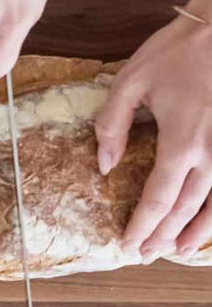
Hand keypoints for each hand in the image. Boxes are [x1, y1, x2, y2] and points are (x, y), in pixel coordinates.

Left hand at [97, 6, 211, 257]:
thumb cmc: (177, 52)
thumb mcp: (131, 81)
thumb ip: (112, 125)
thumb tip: (105, 164)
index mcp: (181, 142)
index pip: (157, 197)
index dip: (141, 224)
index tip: (127, 244)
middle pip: (186, 208)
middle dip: (163, 234)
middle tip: (144, 254)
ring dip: (195, 231)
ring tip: (175, 249)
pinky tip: (209, 222)